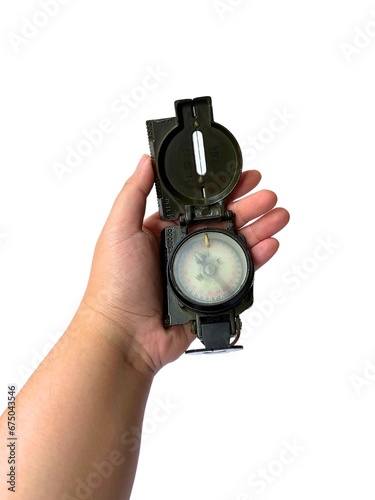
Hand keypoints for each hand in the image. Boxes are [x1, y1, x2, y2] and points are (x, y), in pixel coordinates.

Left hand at [79, 154, 289, 375]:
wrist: (124, 336)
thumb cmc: (114, 284)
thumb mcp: (119, 230)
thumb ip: (133, 193)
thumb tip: (146, 159)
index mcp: (164, 231)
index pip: (200, 204)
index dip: (223, 190)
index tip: (243, 177)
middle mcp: (184, 249)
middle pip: (224, 222)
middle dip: (249, 207)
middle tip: (268, 195)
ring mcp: (200, 273)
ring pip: (236, 245)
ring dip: (260, 228)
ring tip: (279, 215)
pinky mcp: (211, 295)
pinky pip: (239, 274)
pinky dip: (257, 259)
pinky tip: (270, 244)